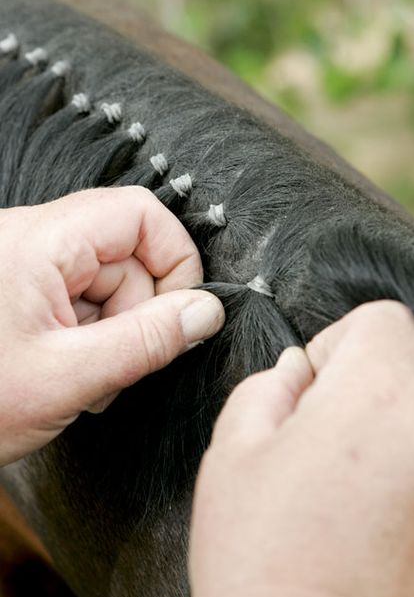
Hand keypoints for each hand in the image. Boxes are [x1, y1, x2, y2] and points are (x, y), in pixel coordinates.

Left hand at [0, 186, 223, 464]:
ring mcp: (27, 266)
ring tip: (85, 381)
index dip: (175, 259)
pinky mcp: (24, 291)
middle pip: (127, 255)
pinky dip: (90, 338)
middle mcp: (33, 241)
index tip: (182, 313)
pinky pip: (82, 301)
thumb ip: (146, 342)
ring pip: (108, 283)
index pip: (138, 215)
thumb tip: (206, 313)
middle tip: (118, 367)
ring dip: (113, 333)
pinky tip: (70, 372)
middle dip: (137, 314)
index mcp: (39, 243)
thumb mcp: (66, 378)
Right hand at [190, 301, 413, 596]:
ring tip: (352, 485)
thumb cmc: (262, 570)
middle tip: (329, 434)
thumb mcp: (233, 457)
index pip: (385, 319)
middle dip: (372, 383)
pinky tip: (379, 517)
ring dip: (399, 430)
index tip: (319, 380)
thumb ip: (267, 389)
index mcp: (374, 403)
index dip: (342, 340)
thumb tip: (297, 372)